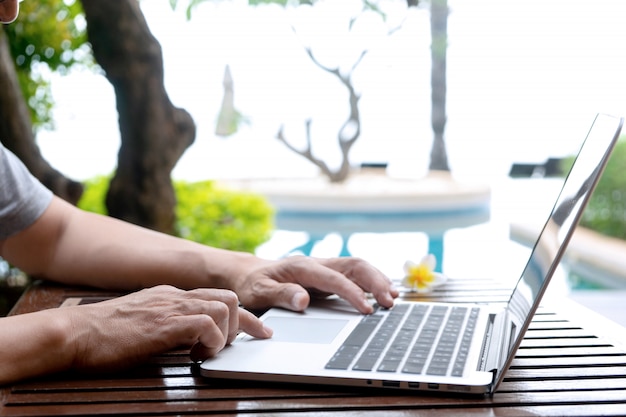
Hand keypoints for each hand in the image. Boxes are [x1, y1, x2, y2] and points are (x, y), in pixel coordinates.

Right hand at [64, 285, 271, 370]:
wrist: (74, 333)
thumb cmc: (103, 334)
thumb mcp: (143, 322)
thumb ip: (169, 323)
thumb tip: (191, 339)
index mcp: (170, 294)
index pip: (218, 296)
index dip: (243, 316)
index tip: (258, 330)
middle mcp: (175, 296)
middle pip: (229, 298)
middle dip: (241, 324)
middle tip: (233, 347)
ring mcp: (171, 307)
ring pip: (224, 307)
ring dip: (226, 334)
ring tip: (208, 353)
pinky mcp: (165, 324)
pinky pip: (207, 325)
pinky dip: (212, 342)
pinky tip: (197, 355)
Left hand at [231, 256, 398, 313]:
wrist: (249, 273)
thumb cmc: (253, 284)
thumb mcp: (259, 292)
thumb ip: (281, 295)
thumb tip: (303, 300)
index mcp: (302, 266)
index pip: (334, 278)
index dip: (352, 293)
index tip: (367, 309)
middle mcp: (317, 263)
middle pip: (353, 265)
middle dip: (374, 281)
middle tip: (390, 302)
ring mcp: (324, 267)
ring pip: (358, 267)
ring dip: (377, 279)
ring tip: (394, 297)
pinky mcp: (328, 274)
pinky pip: (354, 274)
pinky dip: (372, 281)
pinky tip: (384, 292)